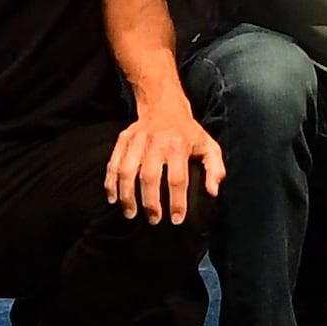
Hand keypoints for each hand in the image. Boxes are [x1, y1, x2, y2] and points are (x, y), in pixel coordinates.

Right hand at [109, 101, 226, 223]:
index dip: (177, 202)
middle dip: (150, 203)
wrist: (163, 105)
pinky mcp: (123, 139)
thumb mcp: (209, 146)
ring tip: (131, 214)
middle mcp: (156, 142)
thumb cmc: (188, 132)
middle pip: (149, 177)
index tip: (176, 219)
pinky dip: (111, 183)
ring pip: (127, 171)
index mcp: (179, 145)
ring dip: (127, 196)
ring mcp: (137, 140)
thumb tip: (212, 192)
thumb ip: (215, 169)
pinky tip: (113, 199)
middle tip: (153, 220)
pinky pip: (113, 164)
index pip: (177, 179)